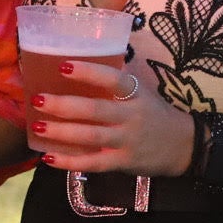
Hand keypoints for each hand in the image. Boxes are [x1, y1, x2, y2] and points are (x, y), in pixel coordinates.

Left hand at [28, 59, 194, 177]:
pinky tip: (49, 157)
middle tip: (38, 100)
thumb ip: (117, 81)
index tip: (63, 66)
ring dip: (62, 132)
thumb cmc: (154, 113)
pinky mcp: (123, 162)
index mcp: (136, 94)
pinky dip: (71, 162)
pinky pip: (94, 163)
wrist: (184, 146)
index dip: (88, 72)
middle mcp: (132, 116)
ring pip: (91, 137)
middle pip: (96, 110)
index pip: (113, 79)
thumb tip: (83, 59)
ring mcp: (127, 141)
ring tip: (38, 126)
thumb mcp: (142, 92)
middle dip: (64, 105)